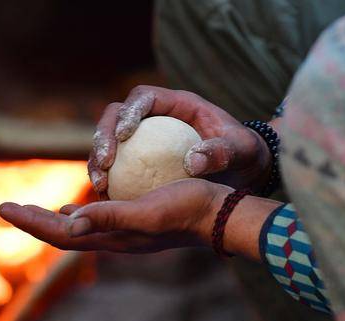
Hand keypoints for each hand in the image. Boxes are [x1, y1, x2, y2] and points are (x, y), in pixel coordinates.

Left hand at [0, 179, 229, 252]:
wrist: (218, 214)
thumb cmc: (187, 208)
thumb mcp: (148, 210)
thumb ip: (111, 217)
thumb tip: (70, 223)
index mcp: (113, 237)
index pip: (60, 234)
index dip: (31, 222)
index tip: (3, 208)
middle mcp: (114, 239)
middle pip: (63, 233)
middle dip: (33, 221)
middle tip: (6, 208)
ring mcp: (125, 233)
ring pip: (79, 229)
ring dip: (52, 221)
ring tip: (33, 212)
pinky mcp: (136, 222)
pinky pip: (97, 222)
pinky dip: (78, 216)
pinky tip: (77, 209)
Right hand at [89, 85, 270, 195]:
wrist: (244, 168)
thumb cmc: (245, 153)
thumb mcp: (242, 151)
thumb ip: (222, 152)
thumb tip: (192, 162)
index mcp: (179, 104)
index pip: (144, 96)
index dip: (129, 111)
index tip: (124, 135)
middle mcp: (157, 117)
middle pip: (116, 115)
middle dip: (104, 135)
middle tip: (105, 164)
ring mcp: (146, 138)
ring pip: (110, 140)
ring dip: (99, 160)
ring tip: (100, 186)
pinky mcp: (141, 159)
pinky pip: (118, 166)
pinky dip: (109, 179)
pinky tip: (107, 199)